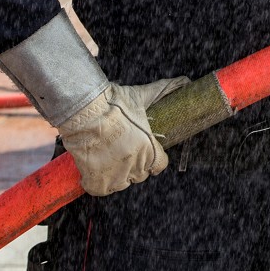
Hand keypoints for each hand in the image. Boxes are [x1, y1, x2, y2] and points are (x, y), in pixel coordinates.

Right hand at [56, 76, 189, 196]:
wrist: (85, 112)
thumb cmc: (113, 103)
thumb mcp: (140, 95)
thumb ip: (163, 90)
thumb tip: (184, 81)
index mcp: (150, 150)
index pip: (160, 165)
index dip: (153, 159)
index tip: (144, 152)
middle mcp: (136, 166)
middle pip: (140, 175)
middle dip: (134, 165)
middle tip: (122, 151)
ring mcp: (116, 176)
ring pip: (122, 183)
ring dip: (117, 175)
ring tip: (107, 159)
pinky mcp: (97, 182)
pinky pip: (101, 189)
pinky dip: (98, 182)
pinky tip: (95, 169)